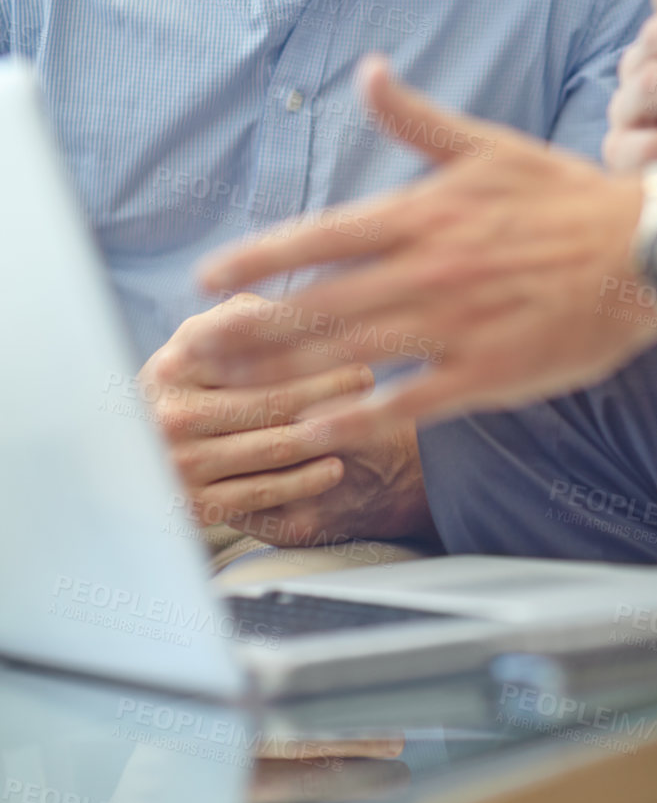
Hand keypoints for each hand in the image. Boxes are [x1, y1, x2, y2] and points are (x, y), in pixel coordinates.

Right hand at [139, 295, 433, 544]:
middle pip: (272, 398)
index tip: (356, 328)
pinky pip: (265, 491)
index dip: (311, 336)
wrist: (142, 453)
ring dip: (329, 431)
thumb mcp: (203, 337)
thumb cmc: (191, 381)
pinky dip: (307, 480)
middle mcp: (169, 414)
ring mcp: (180, 464)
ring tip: (364, 416)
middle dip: (330, 386)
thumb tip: (297, 295)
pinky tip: (335, 464)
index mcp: (175, 362)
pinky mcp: (195, 506)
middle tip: (368, 376)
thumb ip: (243, 313)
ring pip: (275, 446)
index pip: (253, 346)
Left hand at [192, 60, 656, 428]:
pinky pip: (409, 402)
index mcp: (424, 213)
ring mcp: (456, 325)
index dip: (259, 260)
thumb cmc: (567, 196)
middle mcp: (429, 270)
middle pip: (319, 304)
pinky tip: (315, 429)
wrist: (648, 248)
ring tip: (230, 383)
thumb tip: (367, 70)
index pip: (321, 238)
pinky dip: (359, 418)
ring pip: (351, 353)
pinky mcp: (488, 373)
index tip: (209, 275)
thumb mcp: (488, 144)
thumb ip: (417, 118)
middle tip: (192, 346)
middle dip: (248, 327)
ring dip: (283, 371)